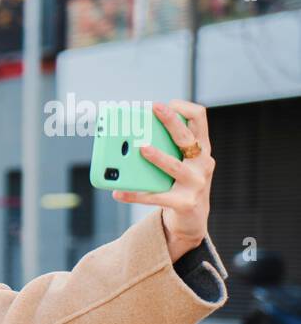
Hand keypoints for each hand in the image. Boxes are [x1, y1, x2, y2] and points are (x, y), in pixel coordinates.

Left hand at [111, 99, 215, 262]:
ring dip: (158, 156)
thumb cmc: (179, 184)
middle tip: (154, 108)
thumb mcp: (178, 163)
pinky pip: (156, 197)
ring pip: (174, 166)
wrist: (192, 219)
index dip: (183, 108)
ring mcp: (196, 183)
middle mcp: (203, 163)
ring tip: (140, 149)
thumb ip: (163, 148)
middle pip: (187, 137)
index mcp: (201, 148)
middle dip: (171, 120)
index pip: (200, 118)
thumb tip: (129, 137)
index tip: (165, 103)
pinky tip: (118, 192)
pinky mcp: (185, 202)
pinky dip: (135, 194)